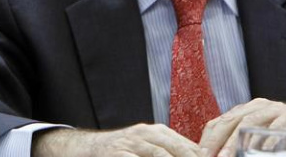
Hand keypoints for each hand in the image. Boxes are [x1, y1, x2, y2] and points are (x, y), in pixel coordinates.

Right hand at [32, 124, 203, 156]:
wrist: (86, 148)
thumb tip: (199, 156)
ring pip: (161, 156)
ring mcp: (131, 145)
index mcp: (158, 132)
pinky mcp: (118, 155)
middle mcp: (146, 135)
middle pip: (179, 150)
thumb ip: (169, 150)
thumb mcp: (147, 146)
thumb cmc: (122, 151)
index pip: (189, 146)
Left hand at [198, 98, 285, 156]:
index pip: (221, 120)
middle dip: (217, 140)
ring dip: (236, 143)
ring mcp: (275, 111)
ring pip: (250, 124)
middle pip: (232, 121)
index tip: (200, 154)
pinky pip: (275, 131)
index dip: (208, 138)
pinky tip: (257, 153)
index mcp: (247, 110)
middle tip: (208, 156)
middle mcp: (259, 107)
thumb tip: (222, 154)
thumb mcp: (262, 131)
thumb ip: (244, 138)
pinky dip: (265, 143)